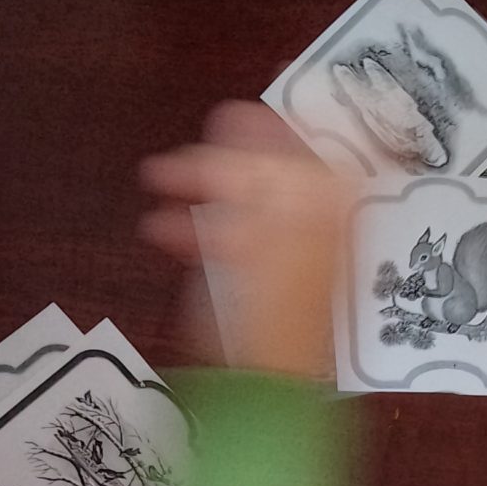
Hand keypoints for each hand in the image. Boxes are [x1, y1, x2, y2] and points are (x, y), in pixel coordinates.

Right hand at [141, 100, 357, 376]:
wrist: (263, 392)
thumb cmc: (273, 322)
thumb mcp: (266, 237)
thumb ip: (257, 177)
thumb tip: (243, 119)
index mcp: (326, 214)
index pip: (312, 151)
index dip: (286, 120)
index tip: (259, 93)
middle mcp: (314, 231)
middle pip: (273, 174)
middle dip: (228, 155)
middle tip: (198, 138)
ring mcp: (287, 258)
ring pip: (244, 203)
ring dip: (201, 186)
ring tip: (160, 179)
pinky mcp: (260, 285)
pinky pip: (229, 240)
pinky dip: (197, 227)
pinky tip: (164, 227)